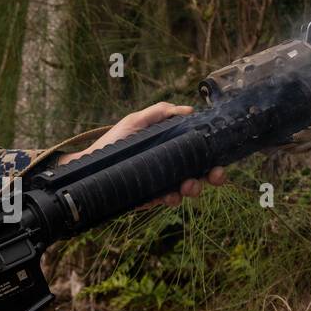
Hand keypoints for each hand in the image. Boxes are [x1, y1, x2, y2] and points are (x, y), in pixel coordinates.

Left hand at [55, 101, 225, 204]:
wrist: (90, 163)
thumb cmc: (116, 142)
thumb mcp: (137, 121)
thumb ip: (160, 112)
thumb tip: (188, 110)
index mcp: (174, 151)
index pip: (201, 156)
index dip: (214, 160)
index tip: (220, 162)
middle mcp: (172, 170)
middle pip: (201, 176)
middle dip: (212, 177)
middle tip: (215, 175)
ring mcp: (162, 185)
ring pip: (186, 191)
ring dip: (193, 189)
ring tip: (187, 185)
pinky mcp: (149, 198)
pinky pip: (166, 201)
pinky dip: (171, 198)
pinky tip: (169, 195)